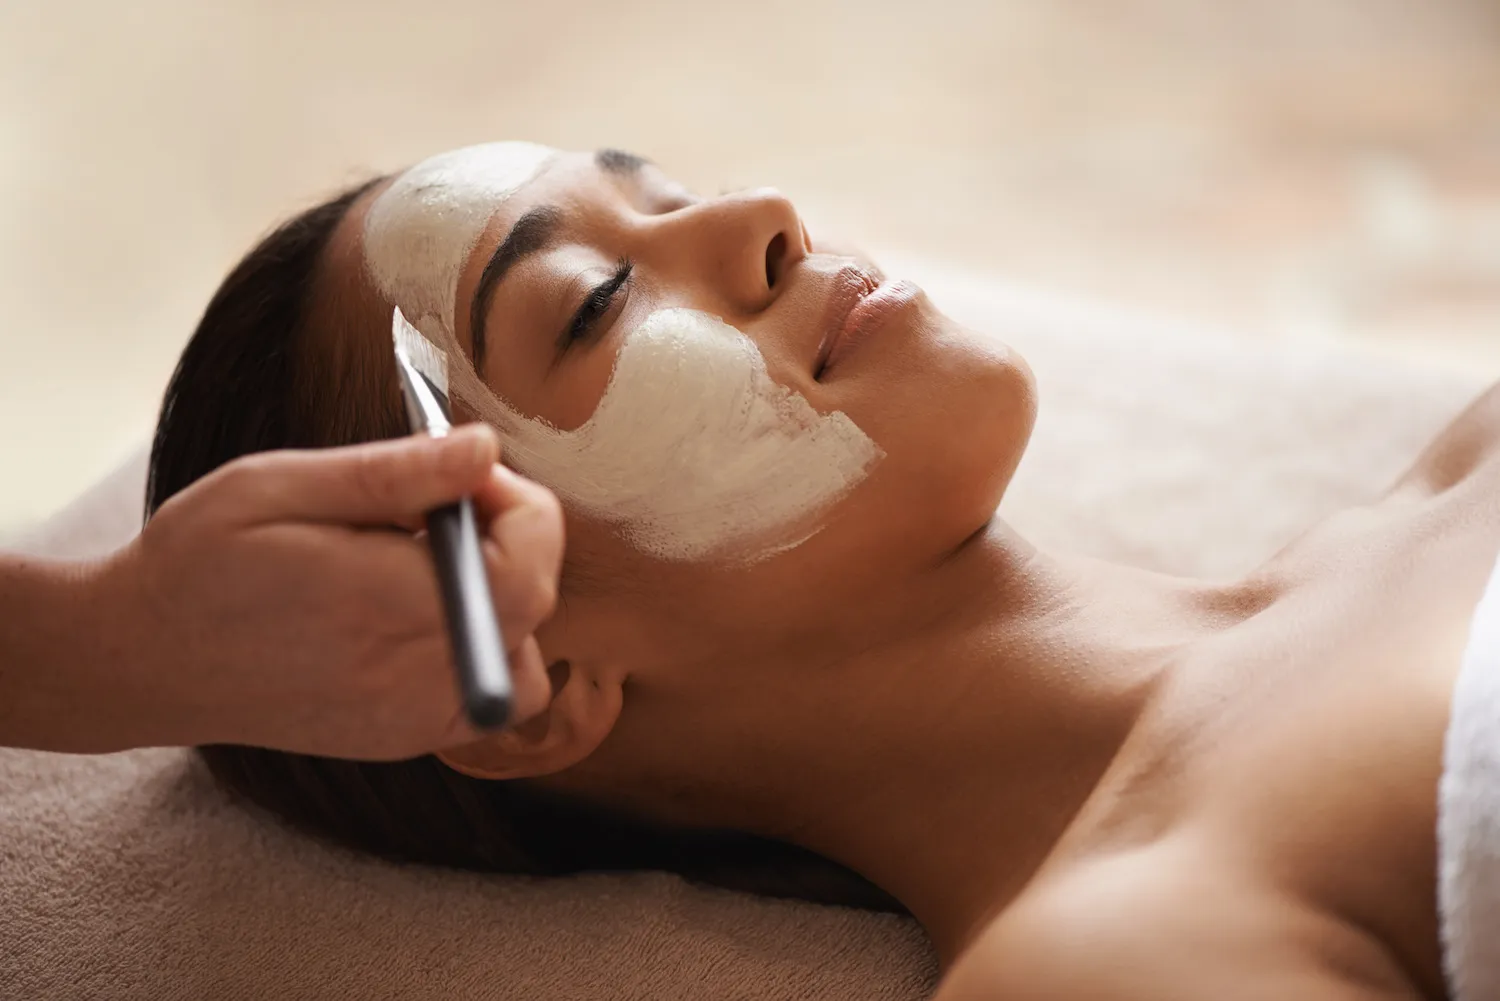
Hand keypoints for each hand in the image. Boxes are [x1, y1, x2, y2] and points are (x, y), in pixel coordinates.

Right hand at [92, 424, 561, 759]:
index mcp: (377, 608)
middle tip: (437, 504)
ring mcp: (410, 722)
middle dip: (510, 537)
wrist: (143, 661)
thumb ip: (392, 472)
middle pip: (531, 606)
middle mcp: (406, 679)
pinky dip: (483, 646)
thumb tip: (484, 449)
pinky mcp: (403, 740)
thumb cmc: (199, 561)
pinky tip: (420, 611)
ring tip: (424, 563)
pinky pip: (490, 697)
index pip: (523, 570)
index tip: (465, 474)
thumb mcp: (278, 487)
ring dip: (502, 597)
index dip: (517, 508)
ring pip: (525, 656)